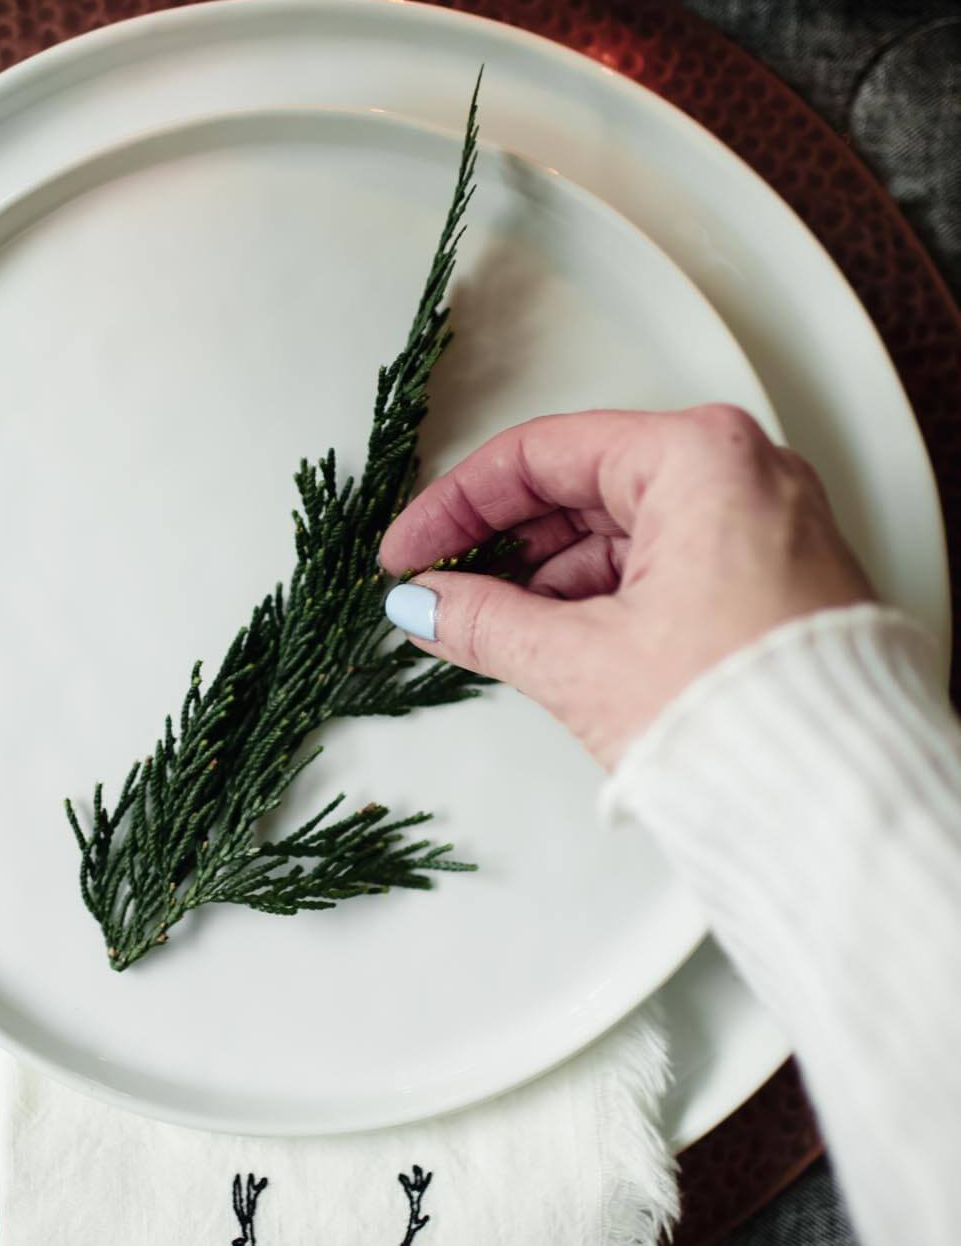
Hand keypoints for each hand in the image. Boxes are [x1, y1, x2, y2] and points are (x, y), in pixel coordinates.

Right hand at [380, 406, 872, 769]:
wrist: (833, 790)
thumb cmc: (743, 708)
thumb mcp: (578, 659)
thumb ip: (485, 620)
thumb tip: (430, 604)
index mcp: (698, 456)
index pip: (541, 455)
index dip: (457, 505)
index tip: (412, 551)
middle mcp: (742, 473)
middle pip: (583, 488)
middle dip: (504, 546)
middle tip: (439, 588)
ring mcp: (762, 523)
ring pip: (621, 531)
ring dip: (549, 580)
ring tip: (489, 630)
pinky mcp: (770, 576)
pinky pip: (663, 564)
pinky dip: (602, 598)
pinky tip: (552, 640)